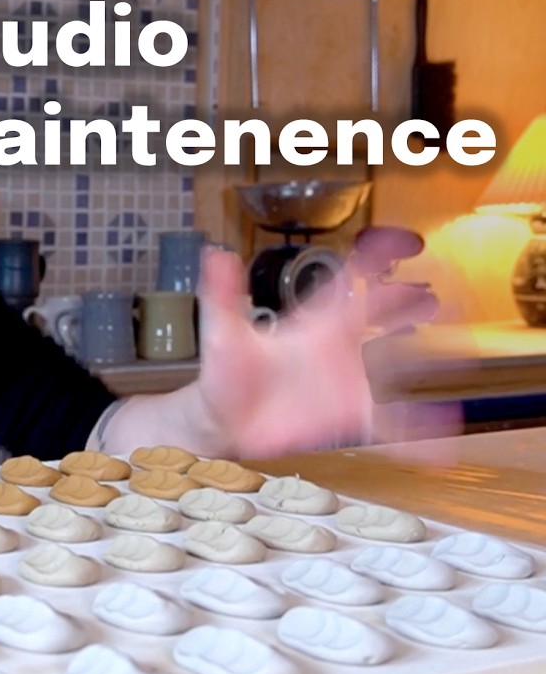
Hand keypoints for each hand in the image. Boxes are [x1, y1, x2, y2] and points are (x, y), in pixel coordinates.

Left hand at [193, 227, 455, 457]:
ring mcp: (347, 382)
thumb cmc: (224, 374)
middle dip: (409, 300)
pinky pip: (392, 426)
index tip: (404, 243)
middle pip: (383, 315)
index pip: (351, 281)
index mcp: (314, 322)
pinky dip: (419, 430)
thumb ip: (222, 294)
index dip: (377, 258)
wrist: (223, 421)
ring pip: (397, 366)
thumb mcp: (221, 331)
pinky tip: (442, 426)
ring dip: (427, 357)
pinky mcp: (348, 418)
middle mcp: (338, 348)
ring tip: (459, 352)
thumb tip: (215, 253)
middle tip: (435, 293)